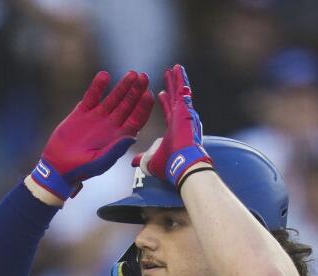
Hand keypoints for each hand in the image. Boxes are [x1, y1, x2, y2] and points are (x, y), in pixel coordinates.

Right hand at [29, 70, 153, 200]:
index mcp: (119, 137)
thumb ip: (115, 150)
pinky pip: (92, 97)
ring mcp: (97, 117)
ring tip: (132, 74)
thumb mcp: (99, 162)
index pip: (135, 119)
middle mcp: (111, 125)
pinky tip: (104, 76)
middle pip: (128, 105)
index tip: (148, 94)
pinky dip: (97, 86)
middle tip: (143, 77)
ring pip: (113, 98)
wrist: (57, 166)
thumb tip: (133, 137)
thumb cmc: (81, 169)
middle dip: (136, 91)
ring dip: (123, 86)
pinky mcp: (82, 112)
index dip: (143, 107)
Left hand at [133, 64, 212, 188]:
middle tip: (168, 75)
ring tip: (174, 68)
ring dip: (177, 80)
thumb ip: (142, 158)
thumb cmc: (170, 166)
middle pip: (175, 99)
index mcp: (175, 130)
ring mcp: (184, 114)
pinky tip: (176, 68)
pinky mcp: (185, 109)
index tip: (161, 95)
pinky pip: (182, 90)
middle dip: (172, 87)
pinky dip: (180, 79)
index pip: (169, 112)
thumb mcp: (151, 161)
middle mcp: (181, 120)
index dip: (166, 103)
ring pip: (180, 92)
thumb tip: (133, 161)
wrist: (182, 165)